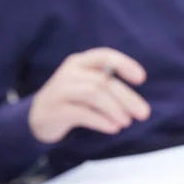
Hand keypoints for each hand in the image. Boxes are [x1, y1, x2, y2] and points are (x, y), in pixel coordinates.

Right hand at [29, 48, 150, 143]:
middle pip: (102, 80)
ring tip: (127, 122)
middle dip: (127, 97)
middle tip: (143, 114)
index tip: (142, 79)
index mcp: (81, 62)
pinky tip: (113, 128)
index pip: (105, 55)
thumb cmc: (73, 100)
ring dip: (114, 108)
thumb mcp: (89, 87)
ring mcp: (60, 90)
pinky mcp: (55, 110)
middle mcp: (70, 72)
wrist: (39, 117)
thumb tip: (137, 105)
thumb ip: (109, 87)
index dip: (125, 64)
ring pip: (92, 93)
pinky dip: (101, 121)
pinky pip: (81, 113)